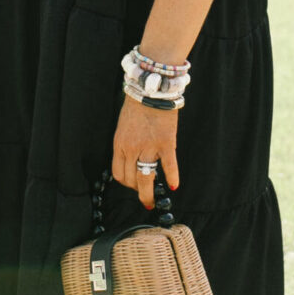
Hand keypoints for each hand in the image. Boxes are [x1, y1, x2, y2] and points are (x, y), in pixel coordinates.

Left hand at [112, 94, 179, 210]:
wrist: (150, 91)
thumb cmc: (136, 108)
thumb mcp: (123, 128)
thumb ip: (125, 146)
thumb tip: (131, 162)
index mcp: (119, 145)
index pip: (119, 174)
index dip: (125, 183)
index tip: (132, 184)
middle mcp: (132, 149)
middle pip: (131, 179)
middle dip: (136, 190)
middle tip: (144, 197)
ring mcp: (149, 147)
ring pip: (146, 178)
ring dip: (148, 193)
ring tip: (151, 202)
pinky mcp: (166, 143)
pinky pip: (169, 165)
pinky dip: (173, 177)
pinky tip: (174, 185)